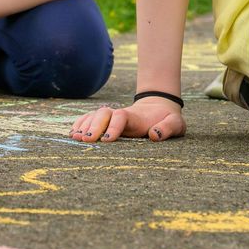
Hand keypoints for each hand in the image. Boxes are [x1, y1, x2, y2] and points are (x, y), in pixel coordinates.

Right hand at [69, 97, 185, 142]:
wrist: (159, 108)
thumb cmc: (167, 119)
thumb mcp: (176, 123)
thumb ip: (168, 127)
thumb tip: (153, 135)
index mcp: (137, 117)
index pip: (121, 116)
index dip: (113, 126)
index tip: (108, 140)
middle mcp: (121, 114)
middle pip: (103, 113)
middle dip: (93, 125)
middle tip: (85, 140)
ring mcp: (113, 116)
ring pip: (94, 115)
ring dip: (84, 125)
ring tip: (75, 138)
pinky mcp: (108, 121)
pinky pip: (91, 118)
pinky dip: (81, 123)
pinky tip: (72, 133)